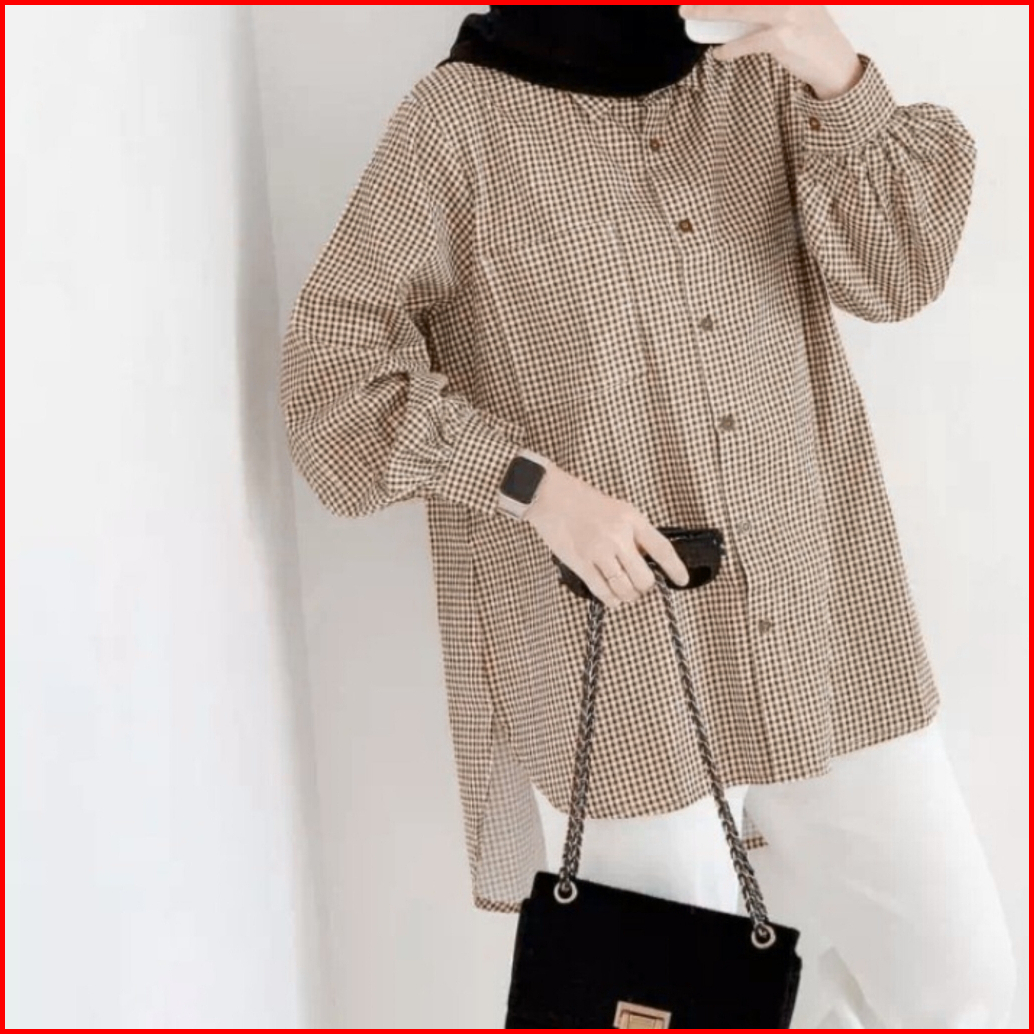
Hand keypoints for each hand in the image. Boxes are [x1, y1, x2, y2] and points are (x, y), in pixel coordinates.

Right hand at [524, 462, 690, 609]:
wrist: (550, 496)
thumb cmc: (583, 501)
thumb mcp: (619, 509)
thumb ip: (634, 532)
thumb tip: (646, 559)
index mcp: (631, 519)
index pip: (662, 549)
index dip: (675, 568)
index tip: (682, 580)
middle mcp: (618, 536)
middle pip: (645, 578)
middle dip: (645, 587)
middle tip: (641, 585)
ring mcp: (599, 551)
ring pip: (625, 589)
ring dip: (629, 596)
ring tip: (627, 593)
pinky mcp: (581, 563)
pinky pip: (603, 591)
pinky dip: (611, 600)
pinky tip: (612, 596)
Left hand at [679, 5, 863, 98]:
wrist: (834, 61)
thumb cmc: (808, 33)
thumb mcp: (793, 7)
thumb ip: (765, 5)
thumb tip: (726, 7)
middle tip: (686, 1)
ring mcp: (788, 13)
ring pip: (739, 9)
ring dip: (709, 11)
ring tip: (690, 14)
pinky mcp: (784, 38)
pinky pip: (747, 42)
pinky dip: (730, 48)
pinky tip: (719, 53)